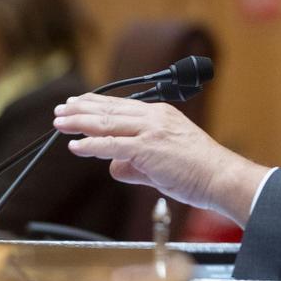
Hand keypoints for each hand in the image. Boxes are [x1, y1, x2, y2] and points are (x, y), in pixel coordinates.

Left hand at [53, 94, 267, 225]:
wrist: (220, 176)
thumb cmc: (198, 171)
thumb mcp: (163, 161)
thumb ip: (136, 163)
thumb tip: (114, 167)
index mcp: (160, 115)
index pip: (122, 106)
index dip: (96, 104)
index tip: (78, 103)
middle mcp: (154, 117)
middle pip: (110, 110)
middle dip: (81, 109)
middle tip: (60, 109)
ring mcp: (151, 131)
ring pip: (107, 123)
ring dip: (80, 123)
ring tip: (60, 122)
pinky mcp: (148, 149)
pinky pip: (112, 145)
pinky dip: (91, 145)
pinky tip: (75, 145)